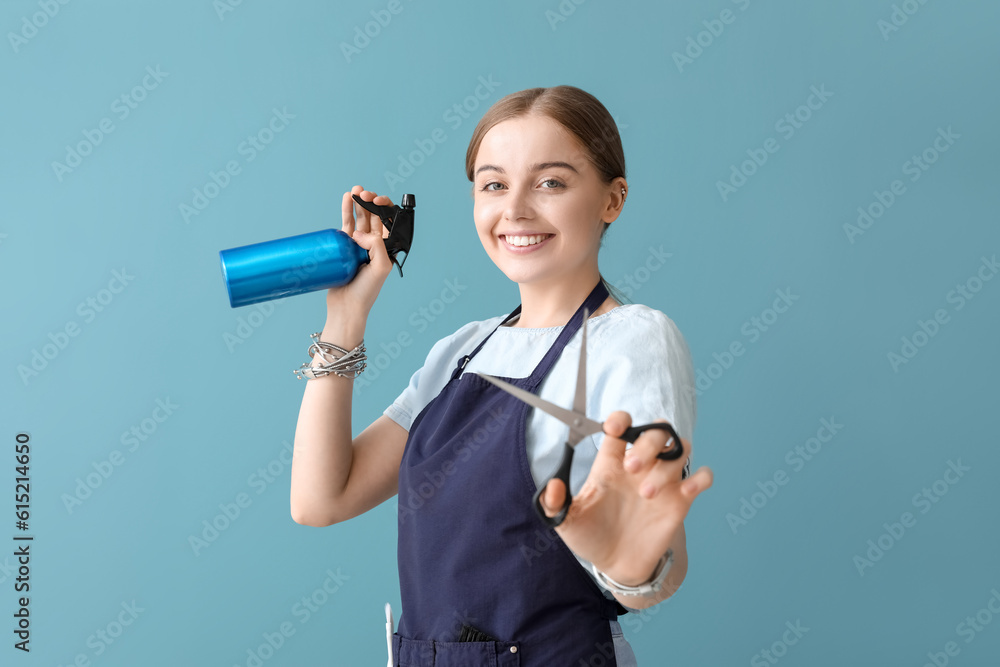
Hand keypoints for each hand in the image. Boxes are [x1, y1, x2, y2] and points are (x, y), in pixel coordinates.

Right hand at [324, 185, 394, 326]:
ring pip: (359, 219)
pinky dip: (346, 212)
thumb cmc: (366, 292)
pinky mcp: (343, 248)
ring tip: (353, 190)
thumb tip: (359, 234)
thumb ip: (376, 246)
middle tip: (363, 192)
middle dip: (369, 202)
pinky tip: (345, 199)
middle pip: (373, 218)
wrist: (346, 307)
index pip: (388, 222)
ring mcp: (358, 246)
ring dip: (357, 203)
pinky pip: (346, 226)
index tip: (376, 201)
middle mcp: (374, 246)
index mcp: (387, 249)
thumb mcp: (380, 267)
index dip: (384, 208)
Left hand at [538, 411, 712, 585]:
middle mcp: (640, 466)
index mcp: (612, 463)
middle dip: (647, 443)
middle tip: (632, 468)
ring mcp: (662, 481)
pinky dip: (700, 478)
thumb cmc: (590, 536)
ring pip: (679, 449)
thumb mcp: (567, 522)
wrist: (615, 565)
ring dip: (666, 466)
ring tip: (646, 494)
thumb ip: (555, 504)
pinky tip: (685, 492)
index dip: (621, 420)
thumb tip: (551, 487)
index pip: (622, 427)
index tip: (615, 427)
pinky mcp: (680, 500)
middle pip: (656, 431)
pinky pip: (702, 476)